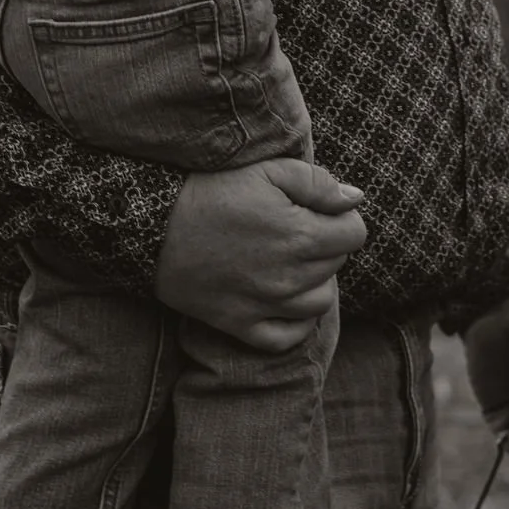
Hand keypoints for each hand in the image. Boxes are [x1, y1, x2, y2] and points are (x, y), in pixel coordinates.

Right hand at [153, 159, 366, 350]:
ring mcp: (265, 306)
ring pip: (319, 303)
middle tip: (296, 228)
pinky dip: (294, 321)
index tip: (319, 210)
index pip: (355, 234)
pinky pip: (287, 337)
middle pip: (337, 265)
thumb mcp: (267, 171)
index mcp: (300, 236)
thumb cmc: (212, 191)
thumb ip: (318, 183)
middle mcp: (289, 278)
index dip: (343, 218)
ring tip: (290, 261)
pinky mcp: (240, 325)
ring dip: (314, 281)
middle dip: (326, 245)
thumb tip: (355, 199)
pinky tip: (282, 298)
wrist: (153, 226)